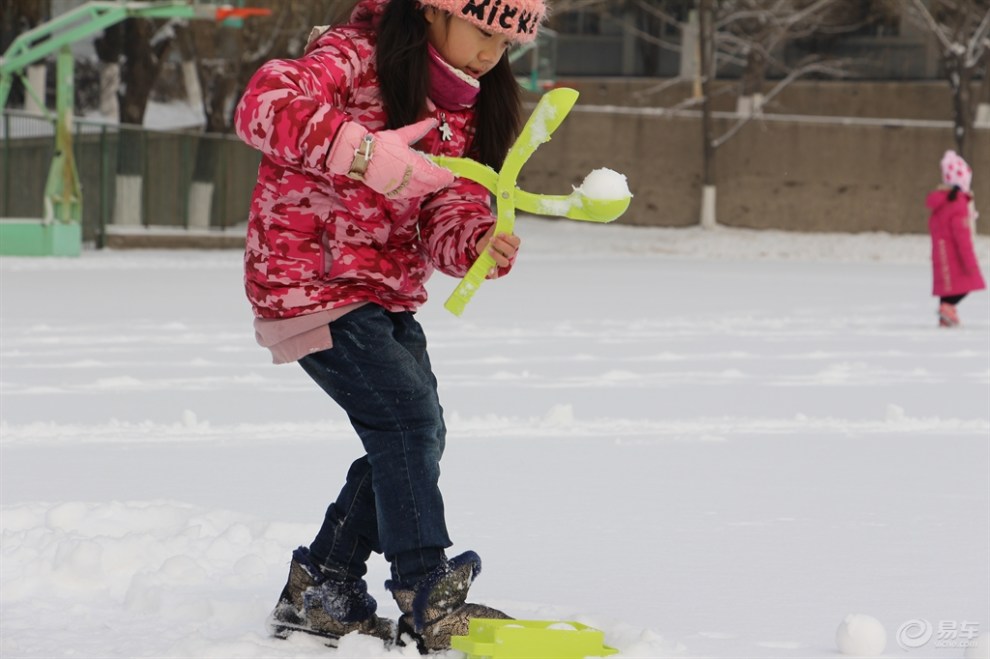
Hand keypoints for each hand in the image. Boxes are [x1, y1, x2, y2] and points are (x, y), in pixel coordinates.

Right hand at [327, 119, 453, 197]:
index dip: (444, 176)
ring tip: (433, 185)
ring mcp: (399, 187)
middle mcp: (408, 179)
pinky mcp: (390, 191)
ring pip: (418, 192)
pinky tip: (417, 190)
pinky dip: (415, 193)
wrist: (360, 155)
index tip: (451, 175)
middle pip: (428, 185)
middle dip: (438, 183)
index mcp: (413, 165)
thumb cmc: (380, 144)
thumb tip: (432, 121)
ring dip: (428, 189)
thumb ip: (419, 129)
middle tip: (445, 180)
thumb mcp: (402, 135)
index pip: (434, 175)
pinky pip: (406, 195)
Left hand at [477, 227, 520, 277]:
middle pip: (510, 251)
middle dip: (500, 245)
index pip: (516, 242)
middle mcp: (509, 253)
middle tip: (491, 239)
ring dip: (496, 256)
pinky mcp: (495, 268)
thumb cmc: (493, 235)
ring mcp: (503, 261)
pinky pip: (497, 275)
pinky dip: (493, 273)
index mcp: (512, 243)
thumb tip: (505, 214)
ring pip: (504, 263)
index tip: (499, 233)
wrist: (484, 244)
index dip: (509, 238)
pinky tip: (489, 269)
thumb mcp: (496, 227)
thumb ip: (501, 222)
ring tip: (488, 249)